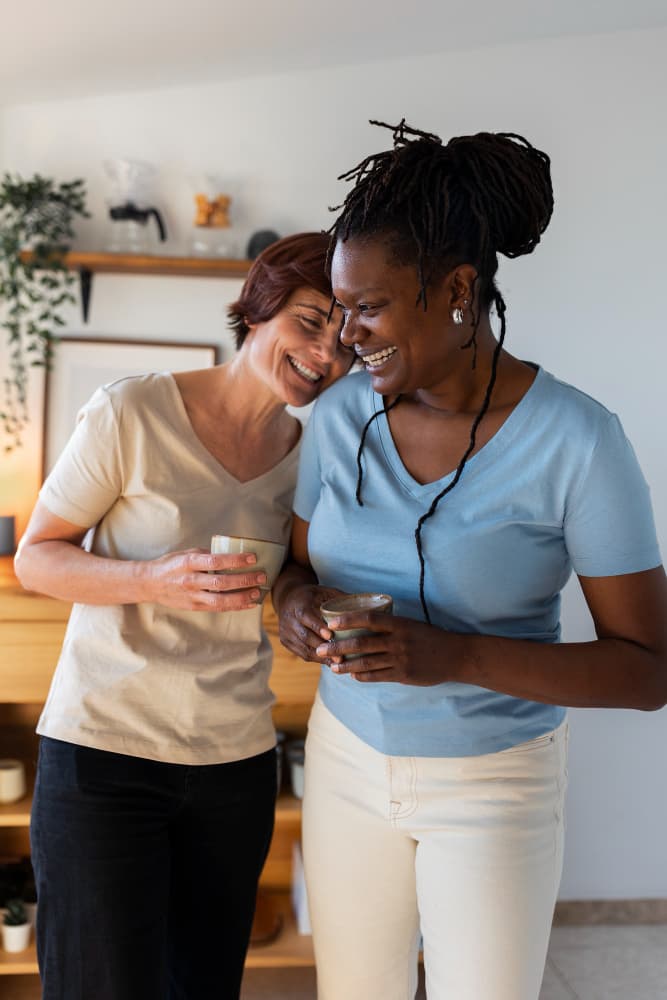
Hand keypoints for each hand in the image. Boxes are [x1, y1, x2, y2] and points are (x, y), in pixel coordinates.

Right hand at [144, 548, 267, 611]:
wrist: (150, 583)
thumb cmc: (171, 565)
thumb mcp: (186, 553)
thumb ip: (206, 555)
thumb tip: (230, 555)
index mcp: (189, 562)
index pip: (215, 561)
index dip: (235, 560)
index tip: (252, 558)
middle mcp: (190, 580)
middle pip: (221, 583)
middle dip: (244, 580)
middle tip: (261, 576)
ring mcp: (192, 596)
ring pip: (220, 601)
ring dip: (242, 597)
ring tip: (258, 593)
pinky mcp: (194, 607)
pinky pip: (218, 608)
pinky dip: (235, 607)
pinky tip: (249, 604)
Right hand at [279, 583, 346, 661]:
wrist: (288, 599)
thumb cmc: (312, 596)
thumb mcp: (324, 591)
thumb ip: (341, 598)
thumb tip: (367, 605)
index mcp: (298, 604)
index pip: (306, 617)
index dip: (317, 627)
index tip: (331, 636)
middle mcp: (288, 619)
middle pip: (305, 636)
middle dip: (323, 648)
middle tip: (340, 657)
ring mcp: (285, 632)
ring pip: (303, 648)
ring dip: (321, 657)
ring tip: (339, 663)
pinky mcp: (286, 642)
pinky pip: (302, 654)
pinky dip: (317, 659)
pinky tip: (330, 662)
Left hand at [315, 611, 451, 684]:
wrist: (455, 656)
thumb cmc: (431, 638)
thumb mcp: (412, 625)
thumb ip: (391, 626)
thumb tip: (365, 625)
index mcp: (399, 624)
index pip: (368, 619)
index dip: (348, 620)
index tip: (331, 623)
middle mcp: (398, 640)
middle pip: (361, 643)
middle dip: (338, 647)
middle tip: (321, 650)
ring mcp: (400, 659)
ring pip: (366, 662)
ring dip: (346, 665)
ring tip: (332, 667)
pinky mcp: (403, 674)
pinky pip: (377, 676)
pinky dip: (362, 676)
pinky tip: (353, 676)